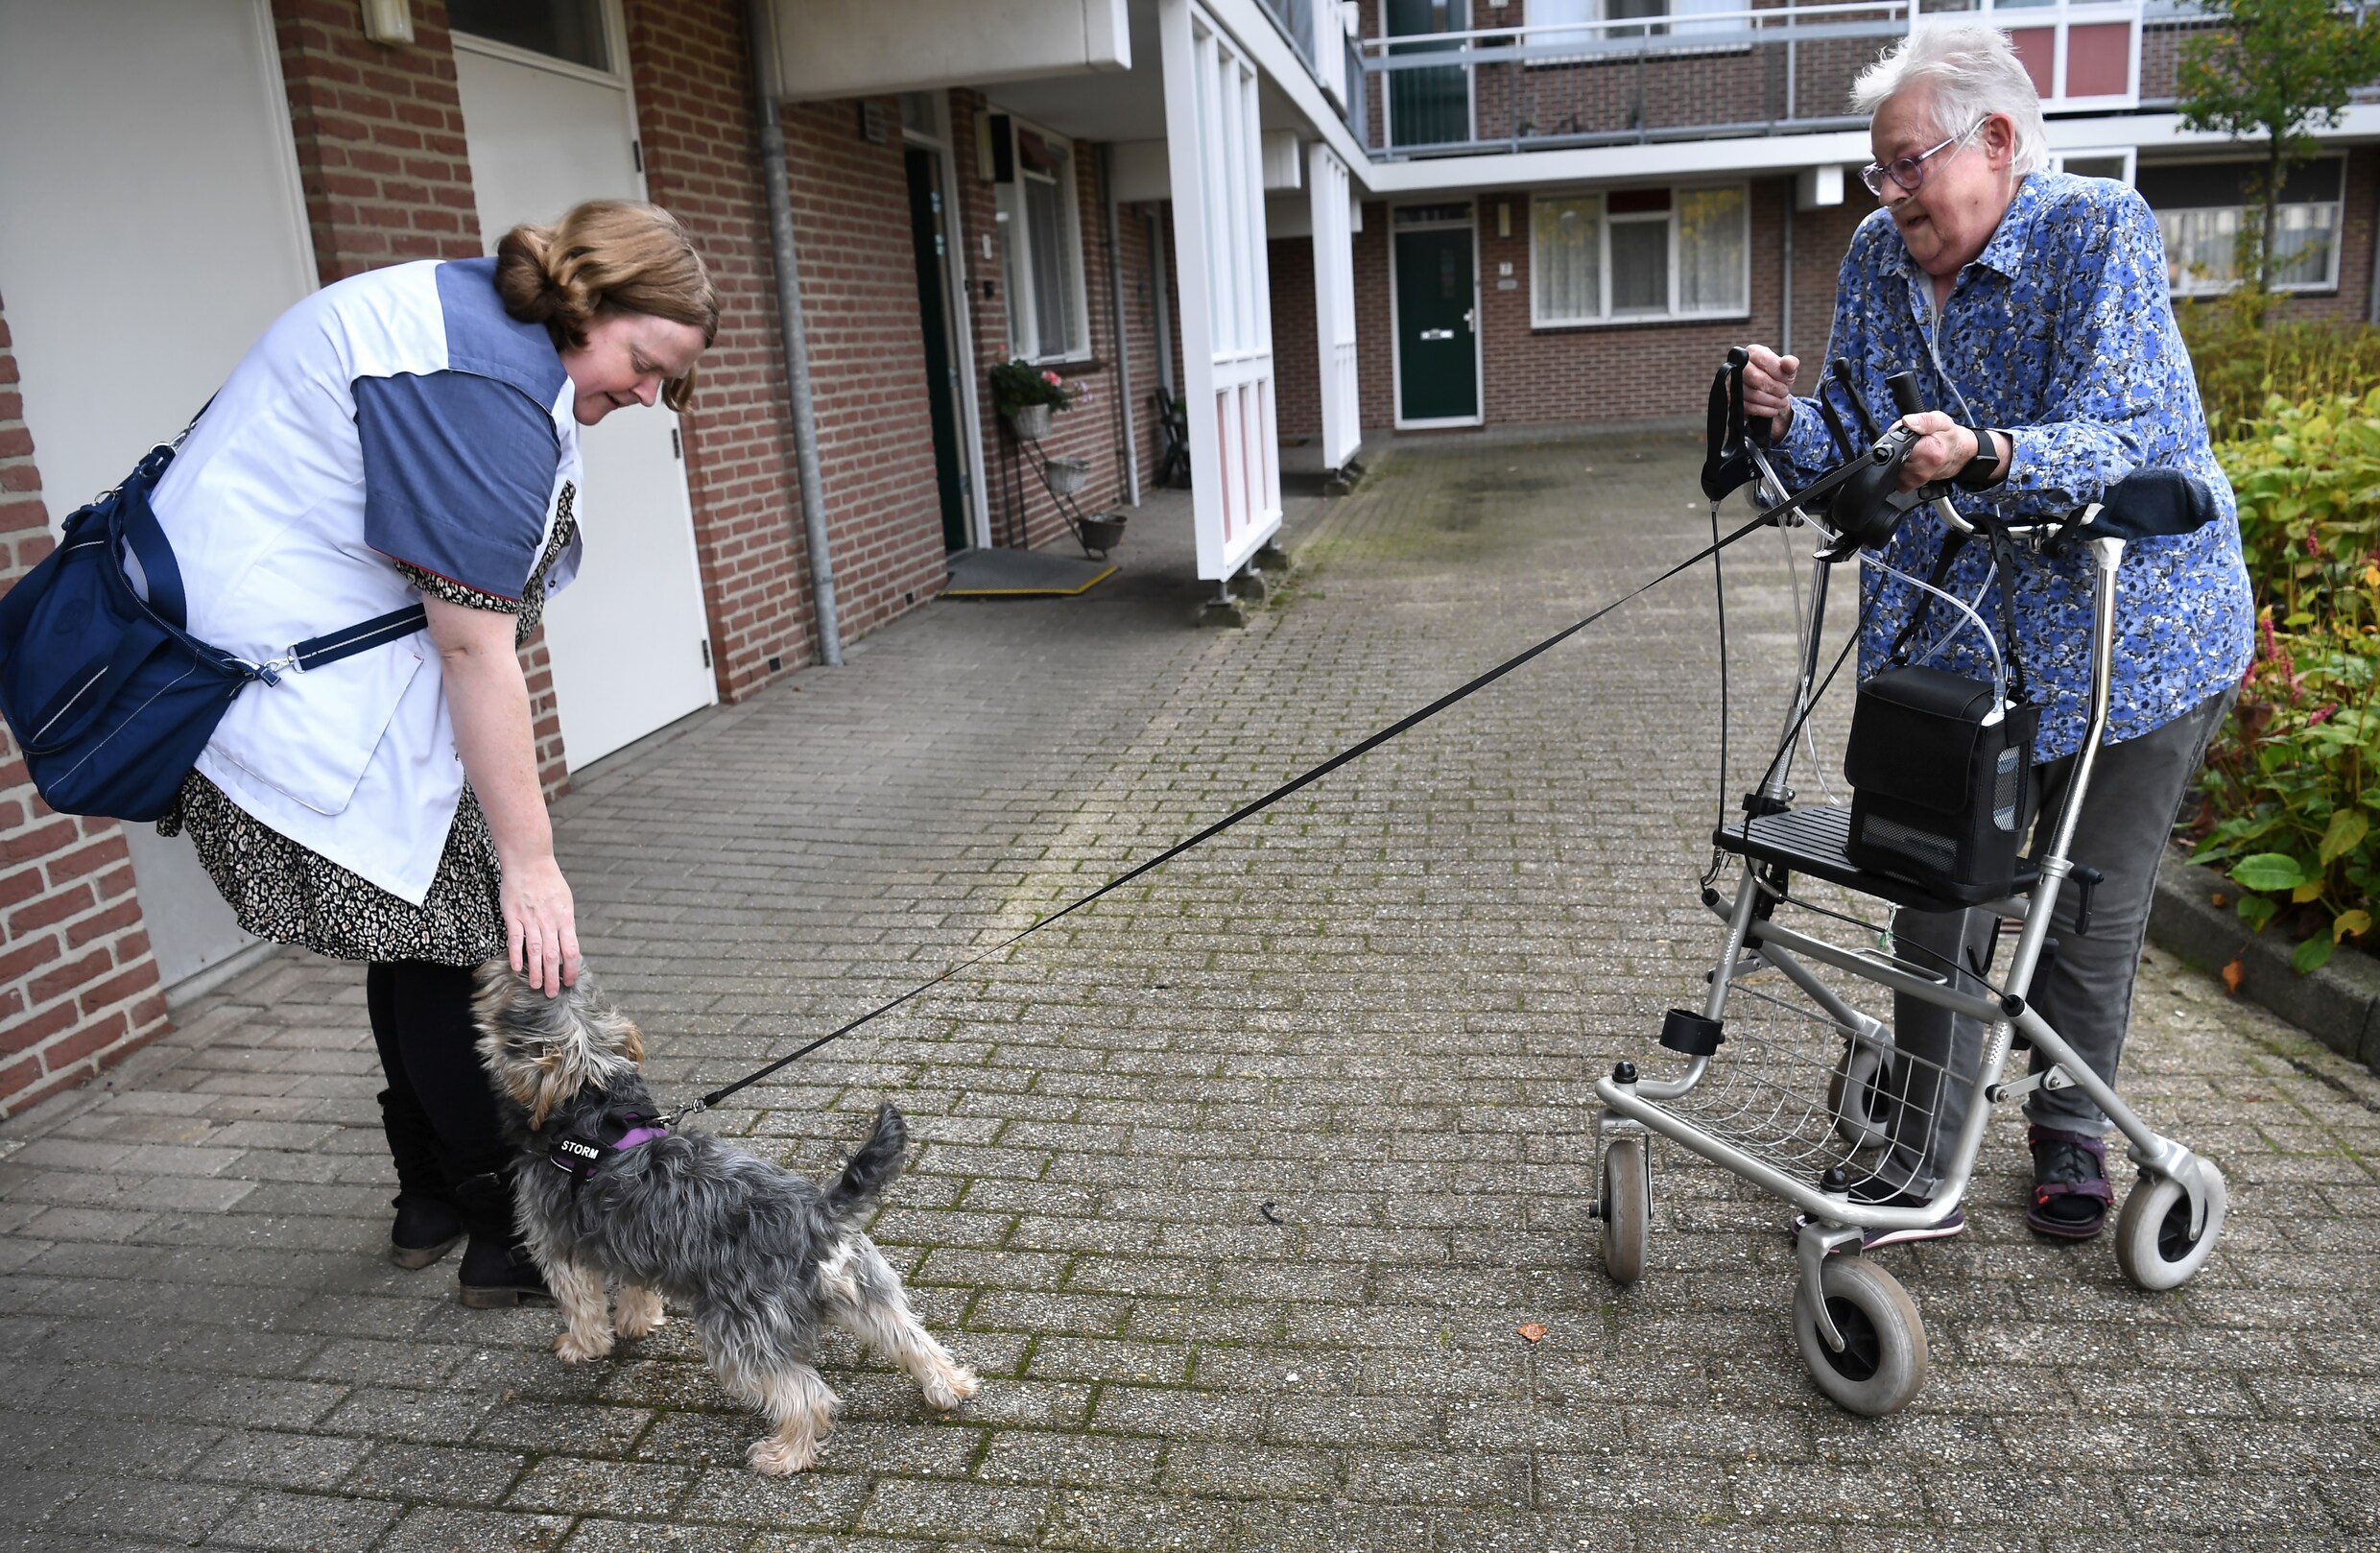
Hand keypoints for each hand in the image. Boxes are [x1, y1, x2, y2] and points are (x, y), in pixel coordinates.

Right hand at [501, 853, 580, 996]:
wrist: (529, 861)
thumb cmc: (548, 880)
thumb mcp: (565, 900)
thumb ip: (565, 923)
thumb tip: (567, 944)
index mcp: (565, 918)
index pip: (572, 950)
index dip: (571, 968)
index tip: (569, 982)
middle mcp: (549, 921)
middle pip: (554, 955)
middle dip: (553, 977)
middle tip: (552, 993)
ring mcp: (530, 919)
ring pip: (535, 951)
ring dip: (536, 971)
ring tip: (536, 986)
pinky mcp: (513, 916)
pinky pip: (515, 939)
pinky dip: (516, 955)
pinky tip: (517, 968)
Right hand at [1741, 344, 1798, 439]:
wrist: (1770, 394)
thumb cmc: (1777, 378)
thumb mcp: (1788, 369)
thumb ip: (1791, 363)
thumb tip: (1787, 362)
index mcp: (1753, 352)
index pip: (1763, 360)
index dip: (1777, 372)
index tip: (1786, 379)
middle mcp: (1739, 366)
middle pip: (1755, 378)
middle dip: (1774, 388)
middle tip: (1784, 393)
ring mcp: (1732, 384)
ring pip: (1752, 394)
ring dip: (1771, 401)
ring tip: (1781, 402)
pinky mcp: (1732, 400)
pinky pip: (1748, 407)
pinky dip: (1764, 410)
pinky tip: (1773, 409)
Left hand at [1893, 411, 1994, 491]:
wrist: (1959, 455)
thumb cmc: (1950, 438)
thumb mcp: (1940, 421)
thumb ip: (1923, 420)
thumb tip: (1907, 422)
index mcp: (1928, 452)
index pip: (1897, 446)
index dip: (1897, 437)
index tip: (1906, 435)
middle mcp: (1921, 470)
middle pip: (1892, 456)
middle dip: (1896, 447)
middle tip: (1910, 442)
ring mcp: (1915, 480)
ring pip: (1891, 466)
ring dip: (1897, 457)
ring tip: (1911, 451)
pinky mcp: (1909, 485)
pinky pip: (1893, 475)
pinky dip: (1897, 467)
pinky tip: (1909, 461)